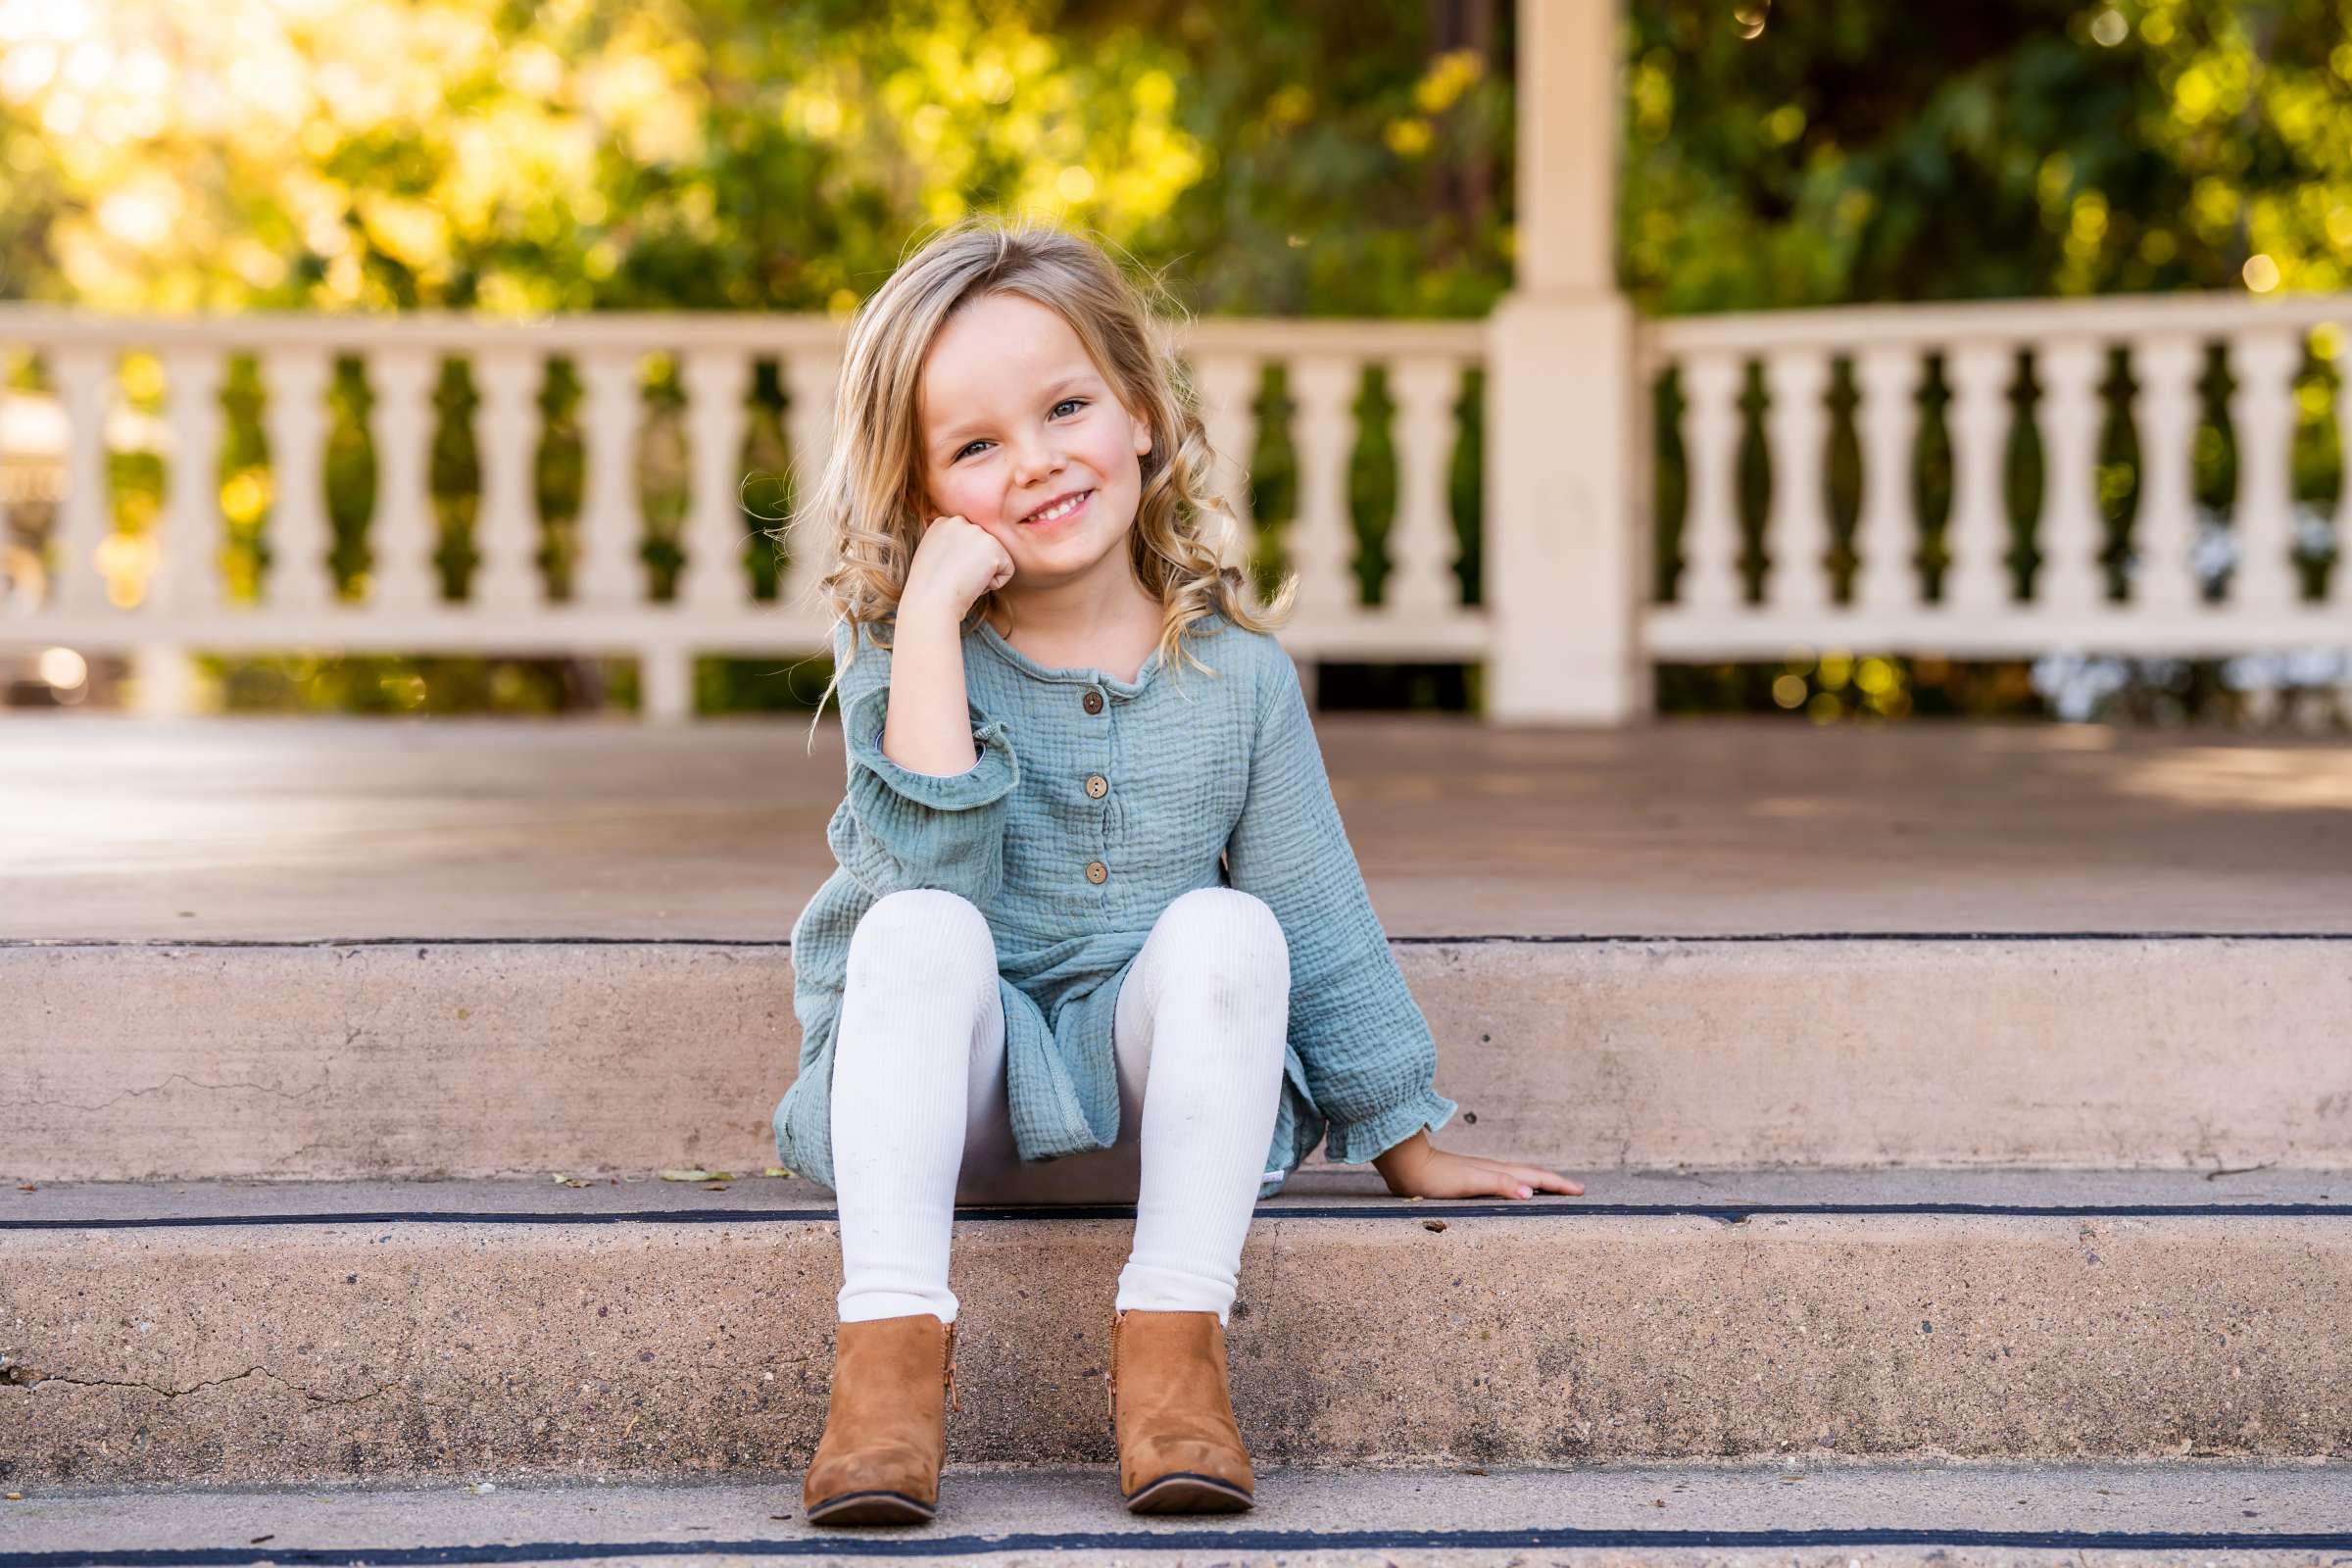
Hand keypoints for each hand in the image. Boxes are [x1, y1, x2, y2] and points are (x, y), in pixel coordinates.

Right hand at [902, 513, 1014, 620]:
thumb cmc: (927, 590)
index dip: (959, 564)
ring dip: (982, 576)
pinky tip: (974, 584)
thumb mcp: (930, 557)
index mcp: (943, 522)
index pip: (967, 543)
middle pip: (983, 550)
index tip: (944, 573)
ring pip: (995, 559)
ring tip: (962, 581)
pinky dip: (994, 584)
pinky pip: (1006, 571)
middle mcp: (960, 521)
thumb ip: (946, 546)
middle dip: (973, 567)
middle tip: (953, 578)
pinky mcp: (994, 548)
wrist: (930, 601)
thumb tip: (964, 552)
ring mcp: (978, 532)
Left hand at [1369, 1129, 1583, 1199]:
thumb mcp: (1470, 1183)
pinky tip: (1512, 1191)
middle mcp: (1493, 1170)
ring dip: (1538, 1182)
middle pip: (1531, 1174)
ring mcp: (1482, 1173)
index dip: (1558, 1184)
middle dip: (1554, 1182)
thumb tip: (1530, 1192)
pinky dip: (1518, 1186)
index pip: (1536, 1177)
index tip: (1580, 1190)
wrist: (1409, 1168)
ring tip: (1552, 1189)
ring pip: (1518, 1177)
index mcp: (1497, 1171)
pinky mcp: (1470, 1179)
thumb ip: (1499, 1184)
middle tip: (1576, 1189)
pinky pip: (1505, 1182)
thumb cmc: (1436, 1177)